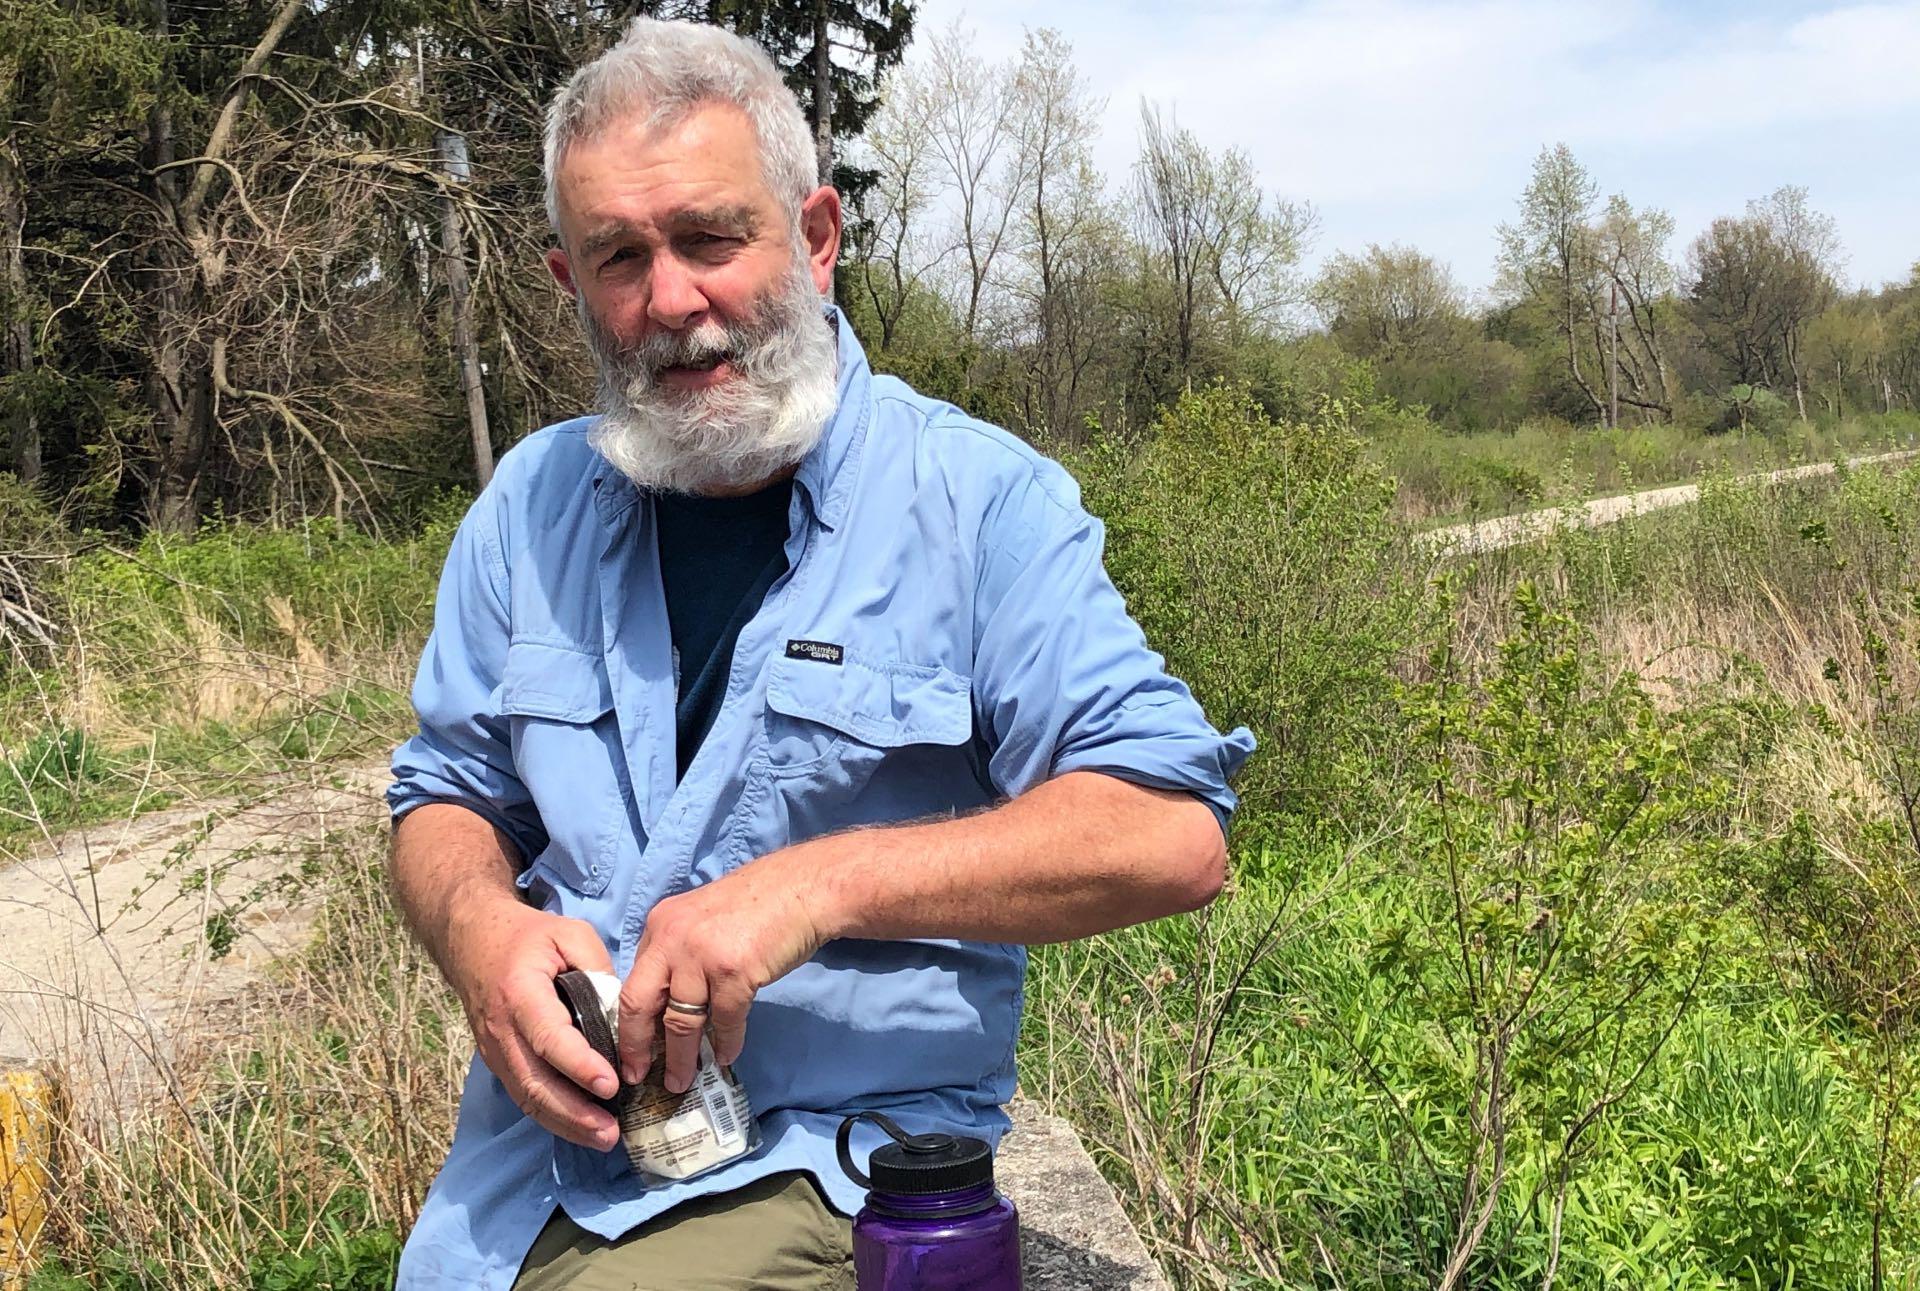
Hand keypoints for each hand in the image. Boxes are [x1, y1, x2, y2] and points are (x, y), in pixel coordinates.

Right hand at [446, 894, 621, 1149]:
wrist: (474, 939)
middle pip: (534, 1081)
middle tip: (611, 1132)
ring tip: (602, 1138)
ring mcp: (494, 1049)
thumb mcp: (571, 935)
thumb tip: (622, 1015)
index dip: (579, 1065)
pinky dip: (551, 1116)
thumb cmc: (528, 937)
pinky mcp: (497, 1061)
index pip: (549, 1037)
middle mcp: (501, 1028)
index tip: (611, 1085)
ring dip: (564, 1123)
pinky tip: (581, 1127)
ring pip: (526, 1097)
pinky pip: (523, 1094)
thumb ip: (599, 971)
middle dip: (573, 1112)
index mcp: (520, 992)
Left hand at [617, 852, 830, 1094]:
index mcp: (660, 925)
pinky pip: (725, 1020)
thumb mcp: (700, 919)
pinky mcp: (735, 971)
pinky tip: (726, 1056)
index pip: (632, 981)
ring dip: (681, 1057)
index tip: (629, 1049)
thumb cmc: (757, 905)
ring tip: (681, 1080)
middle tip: (636, 1075)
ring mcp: (702, 955)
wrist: (802, 888)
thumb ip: (678, 953)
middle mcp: (672, 938)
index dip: (628, 1021)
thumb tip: (667, 1002)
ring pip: (680, 1021)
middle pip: (640, 1003)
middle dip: (636, 1046)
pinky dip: (726, 1043)